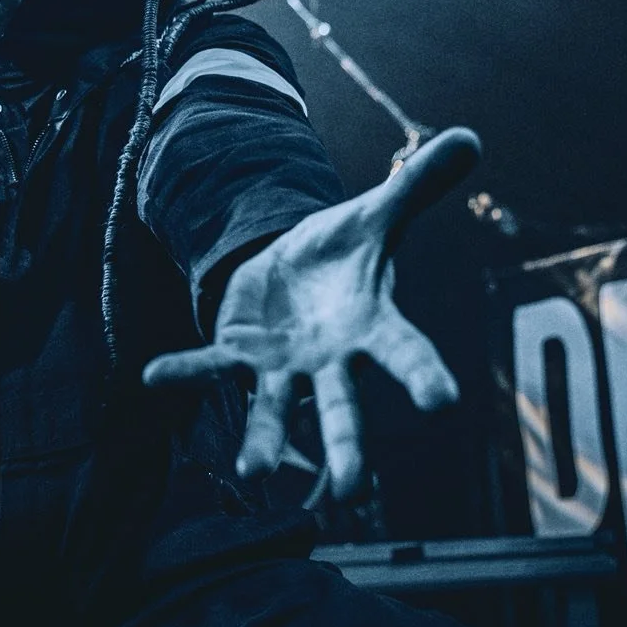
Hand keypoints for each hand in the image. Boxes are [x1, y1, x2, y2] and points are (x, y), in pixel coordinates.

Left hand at [142, 128, 482, 498]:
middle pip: (341, 407)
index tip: (442, 402)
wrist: (295, 268)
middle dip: (346, 447)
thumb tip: (471, 136)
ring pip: (274, 409)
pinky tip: (154, 376)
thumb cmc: (347, 252)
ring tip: (250, 469)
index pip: (405, 351)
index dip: (422, 375)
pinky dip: (184, 372)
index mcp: (372, 326)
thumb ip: (418, 184)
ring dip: (262, 440)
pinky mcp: (238, 356)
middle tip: (355, 490)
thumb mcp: (377, 213)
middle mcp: (329, 360)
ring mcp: (282, 366)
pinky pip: (209, 369)